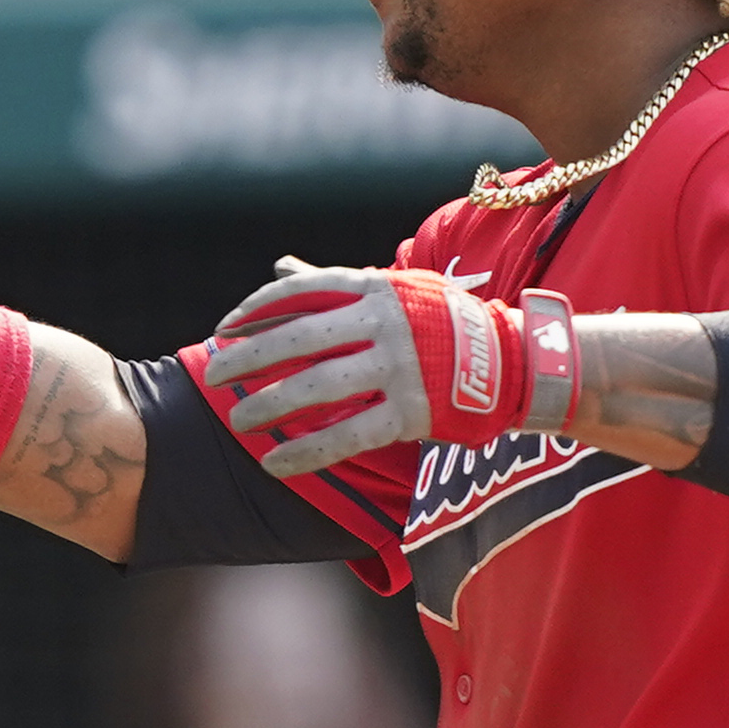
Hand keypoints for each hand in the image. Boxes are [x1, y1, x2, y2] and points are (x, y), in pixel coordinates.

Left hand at [202, 258, 533, 477]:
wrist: (515, 361)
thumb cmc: (442, 323)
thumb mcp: (392, 290)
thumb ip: (333, 284)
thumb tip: (278, 264)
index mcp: (373, 288)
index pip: (300, 291)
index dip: (256, 310)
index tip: (224, 329)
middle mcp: (382, 322)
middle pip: (297, 337)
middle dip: (248, 358)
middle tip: (213, 376)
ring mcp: (398, 366)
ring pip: (315, 386)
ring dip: (268, 406)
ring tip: (237, 422)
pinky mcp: (412, 411)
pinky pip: (346, 435)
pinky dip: (305, 451)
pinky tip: (274, 463)